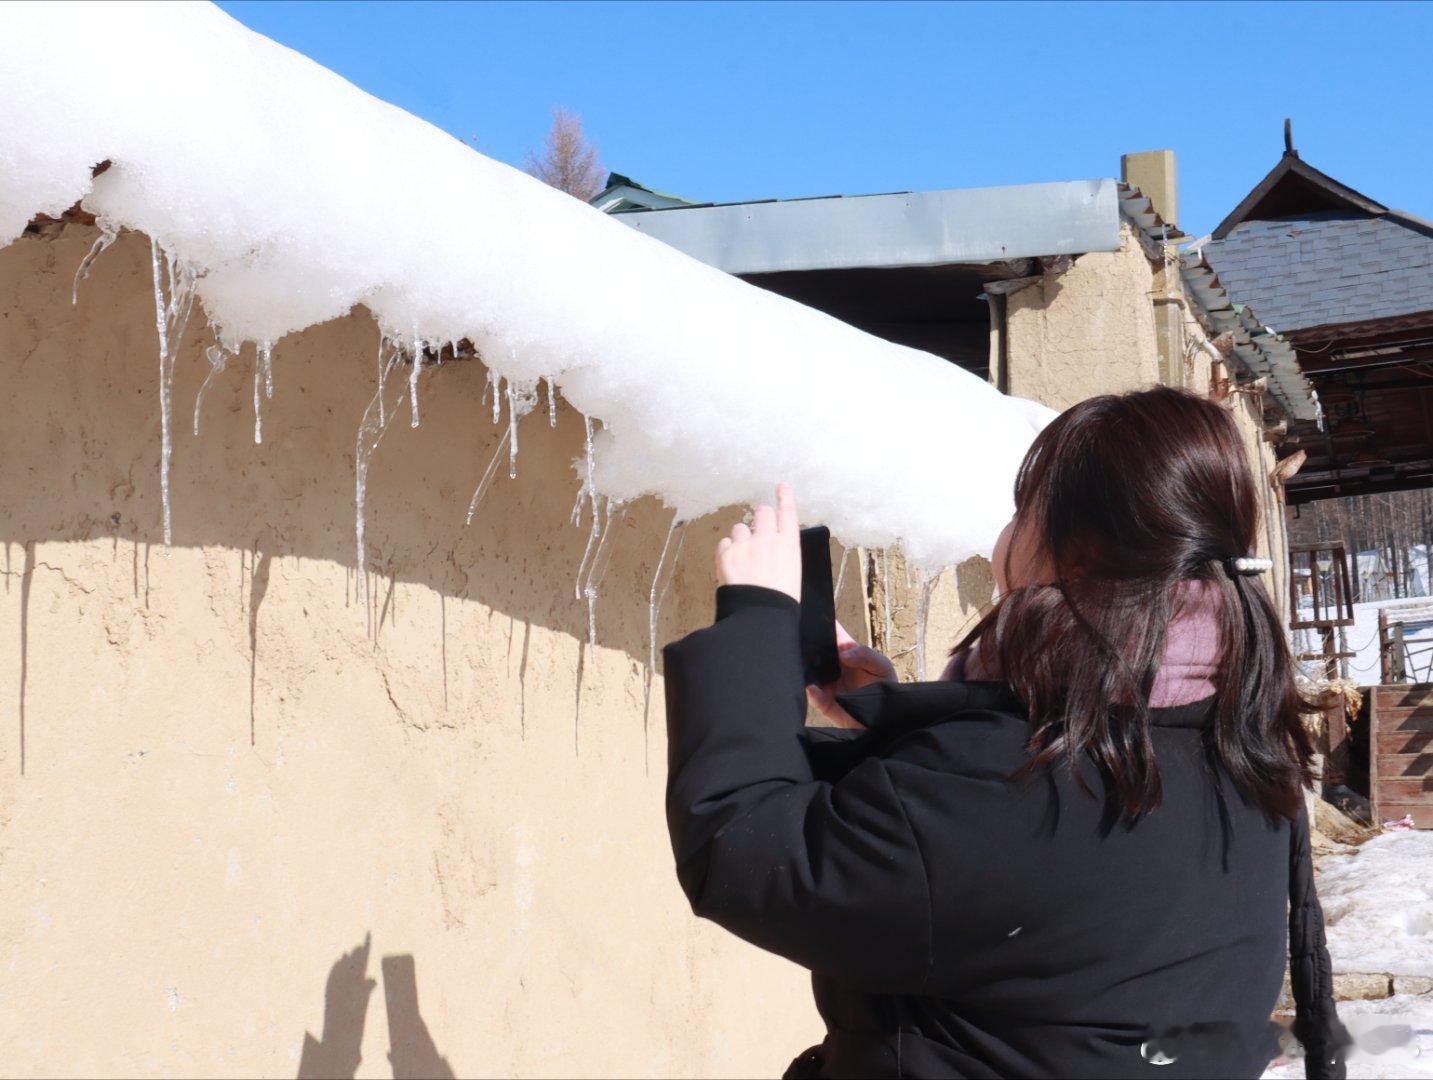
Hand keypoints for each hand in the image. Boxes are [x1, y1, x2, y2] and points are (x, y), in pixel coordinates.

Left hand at [715, 483, 801, 602]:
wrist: (759, 619)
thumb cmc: (781, 603)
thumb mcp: (792, 576)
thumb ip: (783, 555)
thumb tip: (775, 549)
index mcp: (789, 545)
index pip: (788, 512)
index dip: (785, 497)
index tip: (781, 486)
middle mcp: (768, 539)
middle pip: (762, 513)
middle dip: (759, 520)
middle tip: (757, 534)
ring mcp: (746, 545)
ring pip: (740, 528)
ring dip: (741, 538)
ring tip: (744, 560)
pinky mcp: (726, 554)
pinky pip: (724, 544)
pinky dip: (727, 552)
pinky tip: (732, 567)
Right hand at [806, 621, 896, 727]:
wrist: (887, 720)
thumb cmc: (885, 688)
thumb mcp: (881, 666)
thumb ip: (866, 655)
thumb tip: (843, 654)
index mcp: (846, 653)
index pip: (831, 635)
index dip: (822, 625)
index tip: (813, 619)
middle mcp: (832, 667)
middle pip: (815, 653)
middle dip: (808, 647)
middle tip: (804, 641)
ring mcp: (827, 685)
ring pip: (809, 674)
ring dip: (806, 669)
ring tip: (806, 665)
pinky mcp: (825, 704)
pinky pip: (814, 697)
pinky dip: (812, 693)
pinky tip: (813, 687)